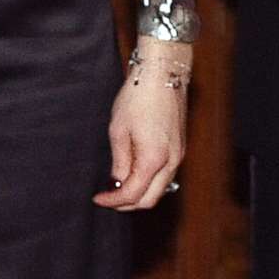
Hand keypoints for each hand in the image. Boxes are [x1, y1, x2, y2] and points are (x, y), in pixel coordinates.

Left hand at [96, 61, 186, 209]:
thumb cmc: (138, 98)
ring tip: (117, 186)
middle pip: (150, 199)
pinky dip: (149, 181)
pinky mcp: (180, 148)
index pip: (133, 193)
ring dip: (139, 193)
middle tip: (108, 198)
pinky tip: (133, 172)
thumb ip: (120, 161)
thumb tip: (118, 182)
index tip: (98, 199)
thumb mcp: (119, 131)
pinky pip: (165, 175)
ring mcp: (179, 155)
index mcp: (154, 159)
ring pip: (160, 189)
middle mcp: (172, 161)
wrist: (162, 74)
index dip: (113, 201)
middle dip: (128, 204)